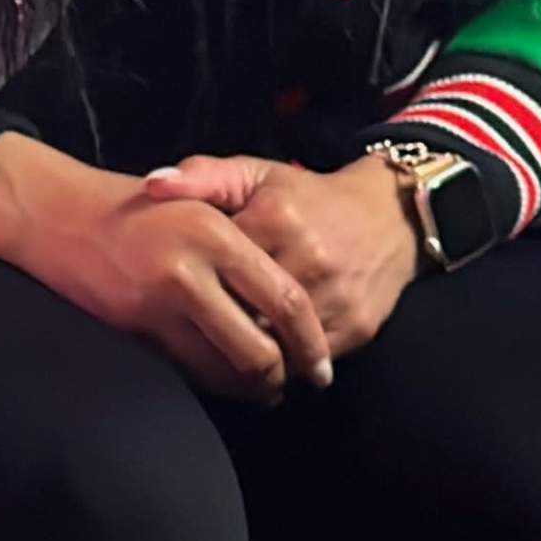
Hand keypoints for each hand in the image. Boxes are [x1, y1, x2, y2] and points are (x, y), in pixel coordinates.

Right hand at [0, 132, 331, 398]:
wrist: (54, 213)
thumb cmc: (136, 208)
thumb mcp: (197, 202)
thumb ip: (246, 248)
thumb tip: (294, 308)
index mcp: (216, 233)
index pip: (287, 301)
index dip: (311, 344)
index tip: (321, 368)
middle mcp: (189, 269)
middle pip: (259, 351)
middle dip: (280, 380)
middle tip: (288, 386)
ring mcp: (155, 302)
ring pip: (221, 372)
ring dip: (244, 390)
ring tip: (257, 391)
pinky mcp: (129, 327)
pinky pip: (184, 371)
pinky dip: (206, 382)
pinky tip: (215, 378)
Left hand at [139, 154, 419, 360]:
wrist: (387, 218)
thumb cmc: (305, 198)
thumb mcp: (255, 174)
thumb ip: (202, 176)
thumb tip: (153, 185)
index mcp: (276, 219)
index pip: (217, 267)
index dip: (189, 286)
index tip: (169, 293)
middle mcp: (310, 259)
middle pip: (244, 312)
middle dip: (213, 328)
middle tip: (188, 335)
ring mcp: (337, 296)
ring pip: (277, 345)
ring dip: (246, 356)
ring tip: (218, 356)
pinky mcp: (358, 326)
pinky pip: (308, 362)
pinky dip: (281, 366)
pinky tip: (259, 363)